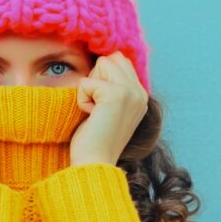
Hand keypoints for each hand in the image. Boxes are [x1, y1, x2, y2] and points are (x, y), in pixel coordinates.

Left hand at [70, 51, 147, 165]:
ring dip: (89, 88)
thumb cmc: (95, 138)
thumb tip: (104, 61)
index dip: (101, 77)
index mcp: (140, 95)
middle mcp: (139, 92)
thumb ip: (113, 86)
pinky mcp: (116, 94)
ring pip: (101, 64)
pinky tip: (91, 116)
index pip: (120, 61)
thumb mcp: (109, 109)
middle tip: (98, 107)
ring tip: (95, 111)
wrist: (95, 162)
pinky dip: (82, 99)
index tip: (101, 104)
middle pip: (110, 59)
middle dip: (95, 79)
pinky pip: (86, 82)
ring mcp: (130, 92)